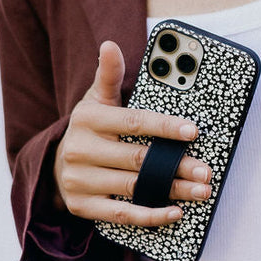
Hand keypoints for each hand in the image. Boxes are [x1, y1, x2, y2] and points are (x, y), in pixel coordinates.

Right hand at [53, 40, 212, 226]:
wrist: (54, 164)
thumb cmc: (89, 129)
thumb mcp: (95, 99)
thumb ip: (109, 75)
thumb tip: (109, 44)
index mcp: (87, 120)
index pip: (133, 122)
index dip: (164, 126)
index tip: (193, 130)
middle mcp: (80, 150)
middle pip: (138, 159)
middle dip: (176, 165)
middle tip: (206, 170)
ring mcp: (79, 181)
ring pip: (134, 188)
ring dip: (171, 191)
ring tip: (201, 190)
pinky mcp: (82, 207)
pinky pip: (121, 215)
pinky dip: (150, 215)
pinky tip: (175, 212)